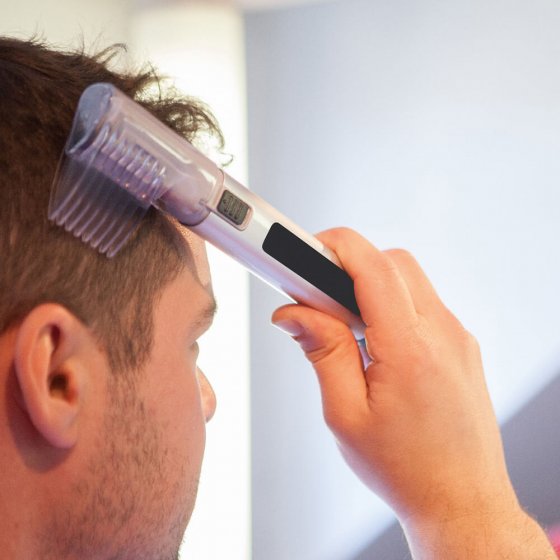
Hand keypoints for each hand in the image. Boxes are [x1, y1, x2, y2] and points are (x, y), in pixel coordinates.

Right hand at [272, 228, 554, 557]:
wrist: (462, 500)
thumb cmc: (404, 468)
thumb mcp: (346, 414)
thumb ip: (322, 352)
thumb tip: (294, 312)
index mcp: (410, 350)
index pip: (373, 267)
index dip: (334, 248)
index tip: (303, 254)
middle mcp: (443, 334)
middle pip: (393, 262)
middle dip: (350, 264)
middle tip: (317, 293)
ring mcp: (458, 337)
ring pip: (409, 279)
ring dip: (371, 285)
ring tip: (344, 323)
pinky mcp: (461, 345)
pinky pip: (423, 303)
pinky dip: (391, 304)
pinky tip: (373, 340)